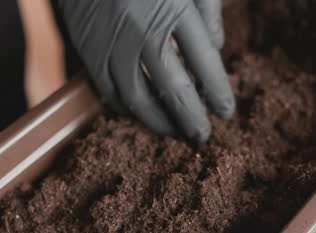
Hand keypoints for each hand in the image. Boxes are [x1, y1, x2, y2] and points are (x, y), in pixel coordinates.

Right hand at [60, 0, 234, 142]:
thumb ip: (207, 9)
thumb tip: (217, 48)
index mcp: (175, 8)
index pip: (205, 63)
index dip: (218, 93)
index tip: (226, 112)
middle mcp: (144, 31)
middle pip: (175, 90)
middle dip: (192, 120)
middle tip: (203, 136)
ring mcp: (114, 44)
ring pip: (139, 99)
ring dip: (160, 123)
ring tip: (175, 133)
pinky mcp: (89, 50)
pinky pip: (109, 92)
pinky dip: (127, 109)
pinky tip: (141, 114)